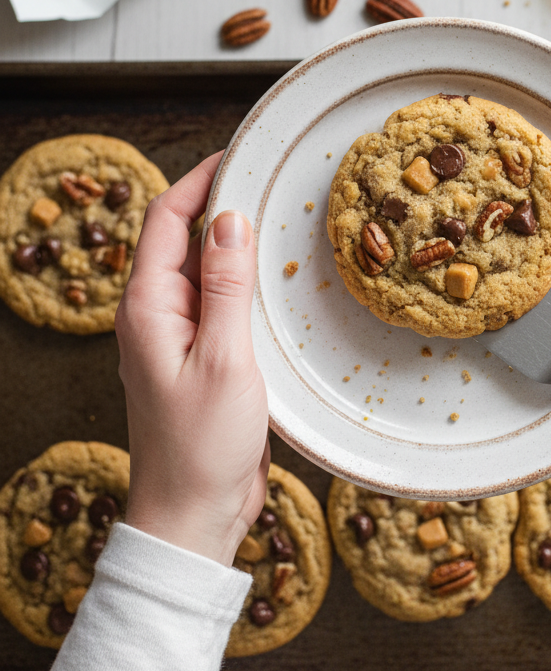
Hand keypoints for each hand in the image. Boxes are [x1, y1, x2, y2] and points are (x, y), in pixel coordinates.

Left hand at [116, 152, 269, 566]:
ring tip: (283, 221)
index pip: (166, 219)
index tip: (239, 153)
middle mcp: (156, 315)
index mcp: (147, 307)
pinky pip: (221, 305)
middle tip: (273, 180)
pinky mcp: (202, 359)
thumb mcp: (224, 359)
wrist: (193, 516)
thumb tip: (229, 219)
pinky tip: (279, 283)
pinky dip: (246, 285)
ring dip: (238, 246)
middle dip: (223, 205)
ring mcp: (178, 337)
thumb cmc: (201, 447)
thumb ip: (227, 287)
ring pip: (207, 272)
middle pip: (185, 239)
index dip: (200, 180)